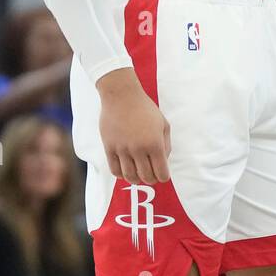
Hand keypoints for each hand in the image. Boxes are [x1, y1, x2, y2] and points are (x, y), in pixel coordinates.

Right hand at [97, 69, 170, 184]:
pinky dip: (121, 175)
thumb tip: (163, 163)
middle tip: (151, 175)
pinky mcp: (109, 147)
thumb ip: (166, 145)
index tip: (162, 175)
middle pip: (146, 177)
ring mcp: (123, 149)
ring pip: (130, 177)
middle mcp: (139, 149)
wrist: (122, 95)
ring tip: (138, 176)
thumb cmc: (145, 108)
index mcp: (155, 144)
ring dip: (136, 180)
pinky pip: (115, 170)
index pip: (161, 173)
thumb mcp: (163, 124)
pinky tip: (126, 171)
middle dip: (151, 179)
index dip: (163, 177)